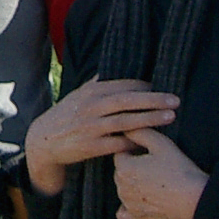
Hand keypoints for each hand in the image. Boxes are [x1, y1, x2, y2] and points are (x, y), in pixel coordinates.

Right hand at [25, 76, 179, 193]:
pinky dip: (135, 142)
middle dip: (154, 100)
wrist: (43, 140)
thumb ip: (96, 84)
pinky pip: (118, 144)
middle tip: (175, 100)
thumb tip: (109, 71)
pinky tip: (151, 142)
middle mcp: (92, 106)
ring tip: (171, 117)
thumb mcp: (78, 95)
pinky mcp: (91, 146)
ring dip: (151, 119)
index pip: (124, 85)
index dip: (146, 87)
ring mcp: (92, 126)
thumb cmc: (65, 116)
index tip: (163, 89)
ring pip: (127, 121)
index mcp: (92, 91)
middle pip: (129, 100)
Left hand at [112, 127, 209, 218]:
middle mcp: (121, 187)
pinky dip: (129, 206)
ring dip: (133, 185)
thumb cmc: (179, 169)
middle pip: (121, 172)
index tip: (150, 153)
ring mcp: (128, 205)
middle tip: (155, 167)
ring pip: (123, 189)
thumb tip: (125, 128)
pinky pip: (123, 212)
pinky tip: (142, 200)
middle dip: (133, 167)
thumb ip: (139, 132)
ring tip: (156, 182)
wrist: (196, 200)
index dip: (134, 151)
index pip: (120, 154)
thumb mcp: (161, 143)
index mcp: (124, 168)